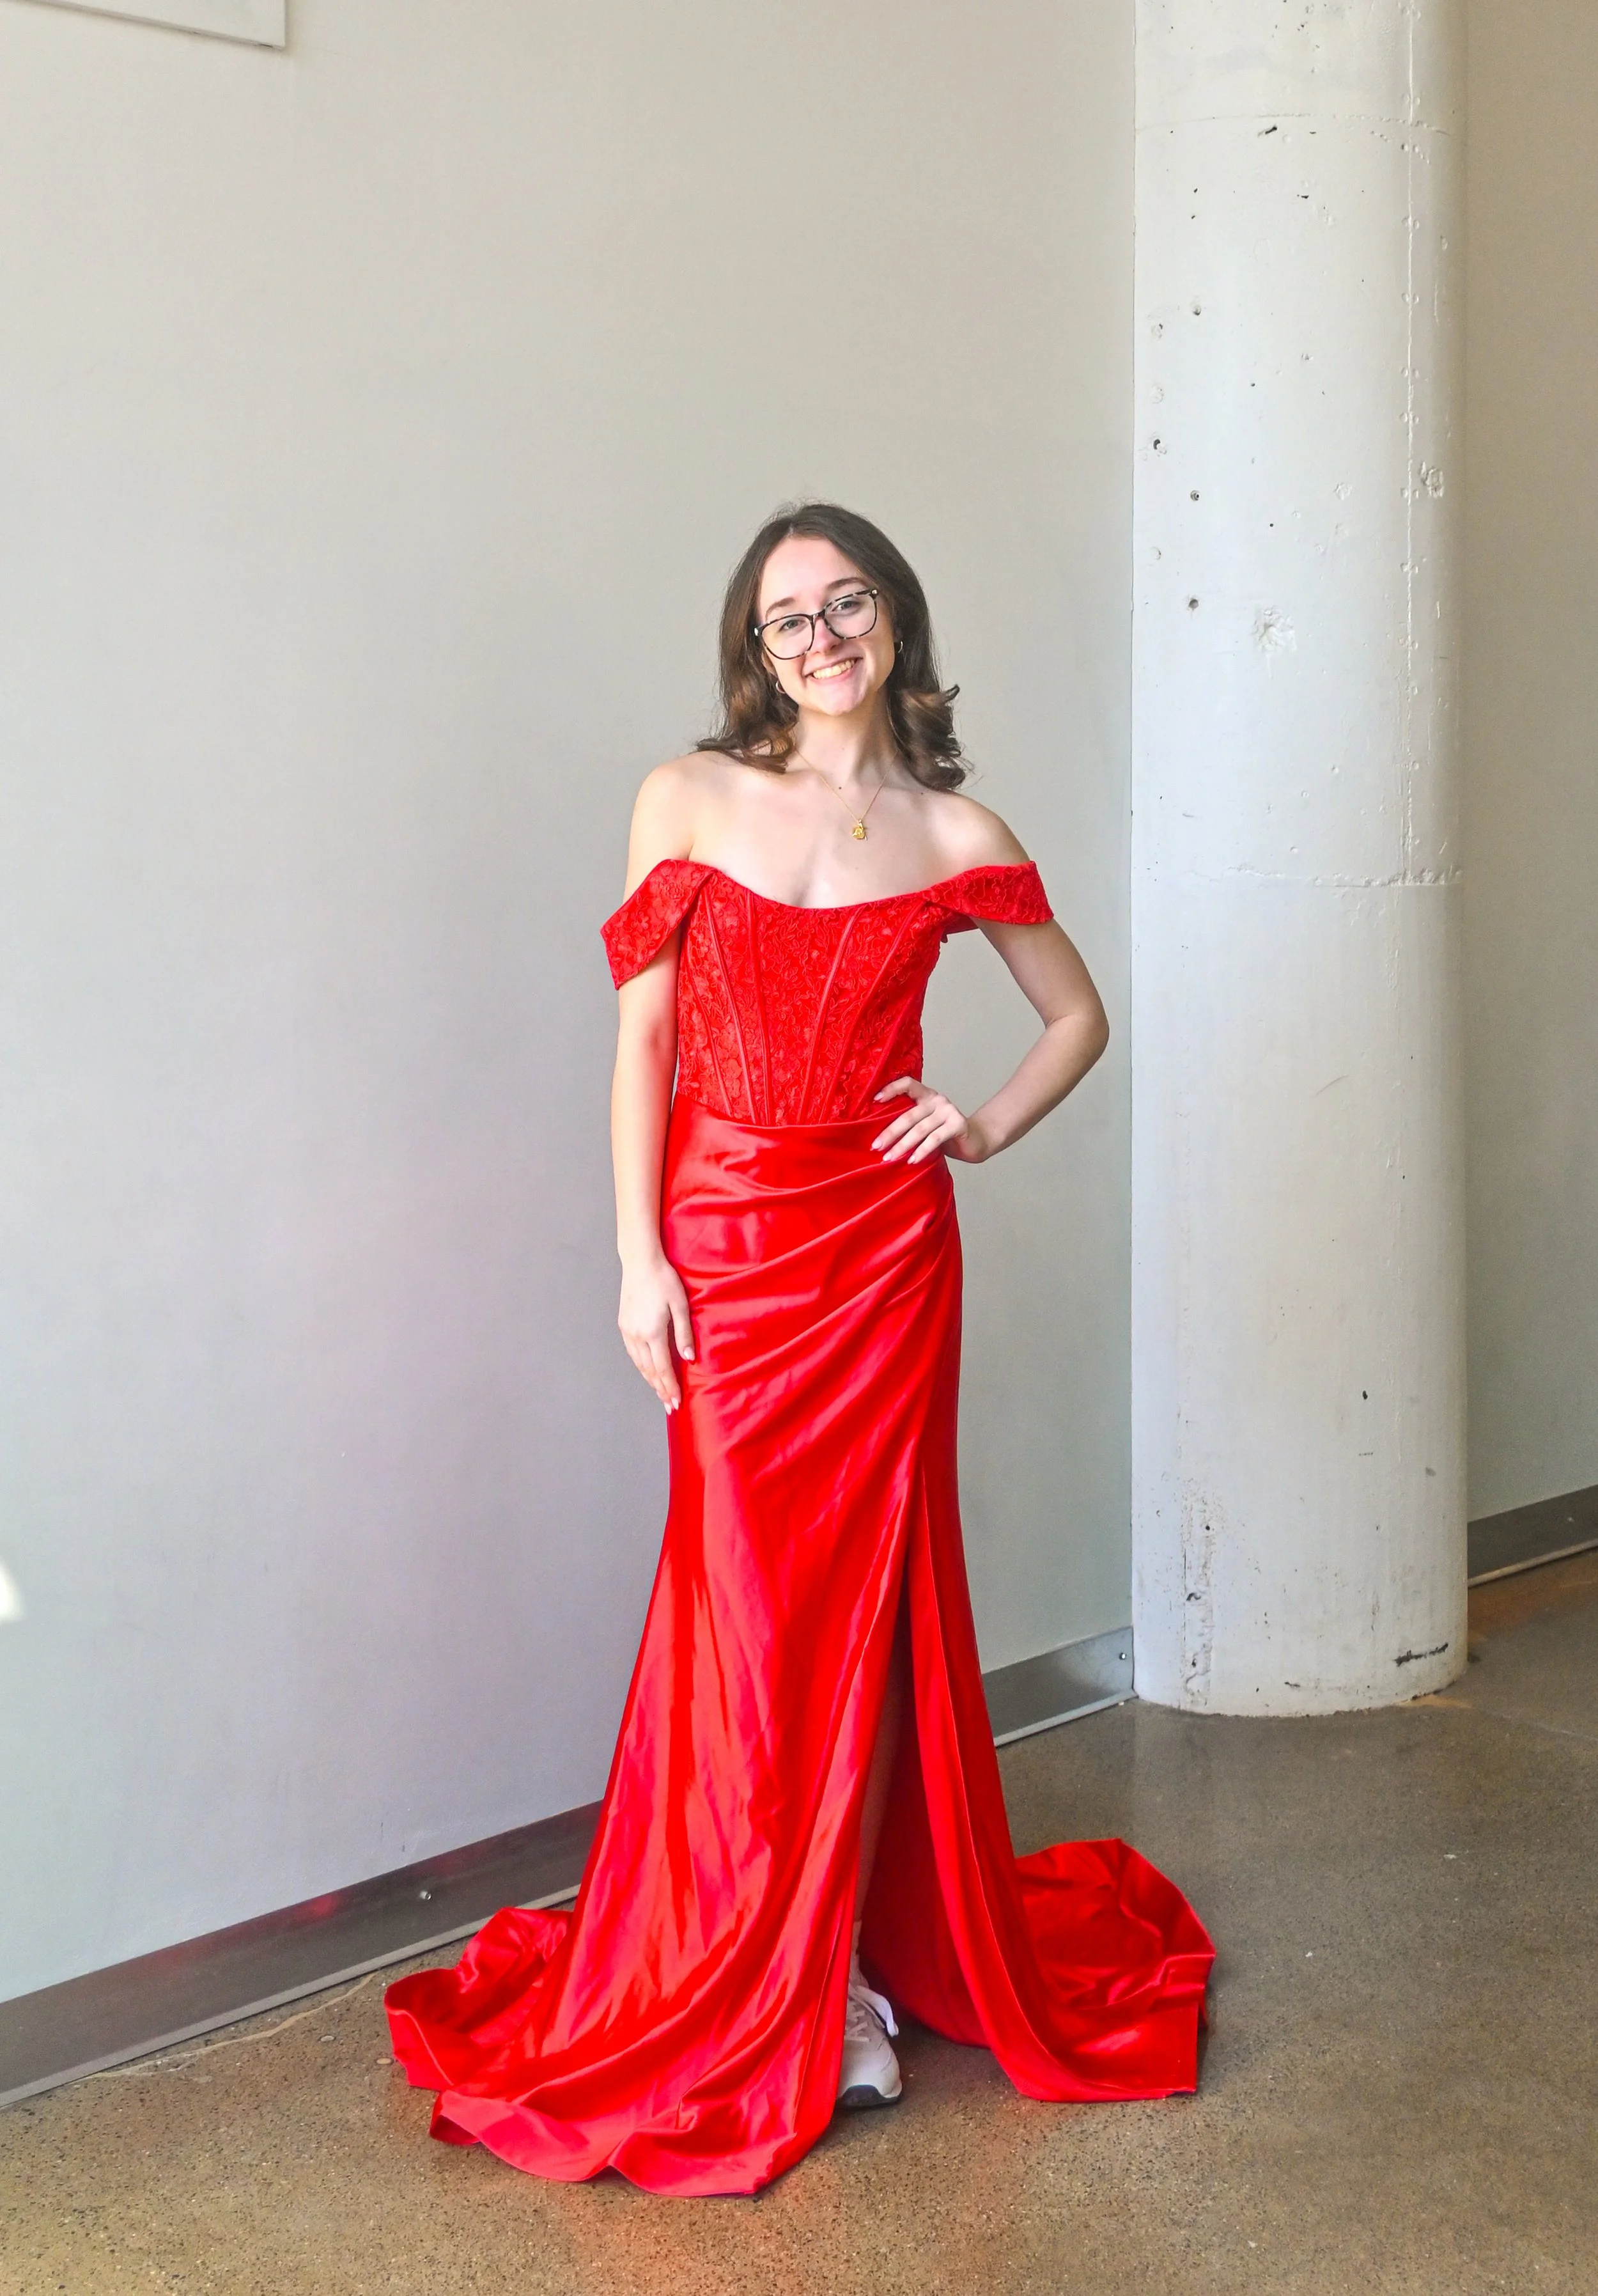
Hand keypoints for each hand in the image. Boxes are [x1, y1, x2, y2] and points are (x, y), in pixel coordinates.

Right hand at [618, 1253, 694, 1410]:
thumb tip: (688, 1359)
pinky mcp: (623, 1324)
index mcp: (652, 1332)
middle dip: (660, 1389)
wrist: (640, 1262)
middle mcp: (636, 1335)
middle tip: (669, 1406)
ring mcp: (627, 1330)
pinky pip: (632, 1352)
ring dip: (650, 1380)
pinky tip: (647, 1370)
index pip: (663, 1368)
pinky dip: (641, 1366)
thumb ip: (684, 1334)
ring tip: (660, 1392)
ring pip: (639, 1363)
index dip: (670, 1387)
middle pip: (649, 1370)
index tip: (676, 1402)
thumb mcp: (680, 1306)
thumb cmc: (664, 1280)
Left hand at [871, 1077, 990, 1165]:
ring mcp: (948, 1111)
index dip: (891, 1089)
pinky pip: (935, 1139)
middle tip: (876, 1146)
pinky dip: (921, 1151)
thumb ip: (911, 1123)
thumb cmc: (946, 1135)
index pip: (908, 1084)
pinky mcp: (958, 1124)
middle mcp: (937, 1100)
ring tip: (890, 1157)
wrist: (976, 1142)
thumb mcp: (926, 1125)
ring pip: (920, 1129)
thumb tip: (881, 1137)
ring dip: (903, 1145)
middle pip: (909, 1115)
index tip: (874, 1100)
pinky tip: (912, 1160)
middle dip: (890, 1133)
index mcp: (927, 1095)